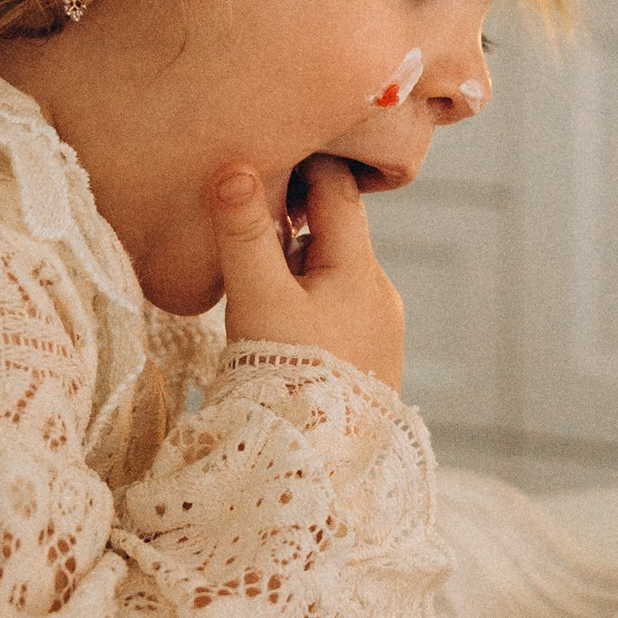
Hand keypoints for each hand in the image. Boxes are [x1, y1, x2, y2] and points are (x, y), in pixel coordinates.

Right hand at [212, 157, 405, 390]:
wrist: (319, 465)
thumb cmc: (287, 378)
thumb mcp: (257, 300)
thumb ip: (243, 234)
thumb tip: (234, 167)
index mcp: (359, 268)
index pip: (335, 188)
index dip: (301, 164)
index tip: (265, 153)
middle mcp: (381, 291)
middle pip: (336, 229)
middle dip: (296, 216)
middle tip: (248, 212)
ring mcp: (383, 327)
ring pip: (336, 271)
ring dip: (301, 263)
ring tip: (258, 276)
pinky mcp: (374, 357)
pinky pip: (341, 307)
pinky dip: (312, 298)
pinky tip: (283, 320)